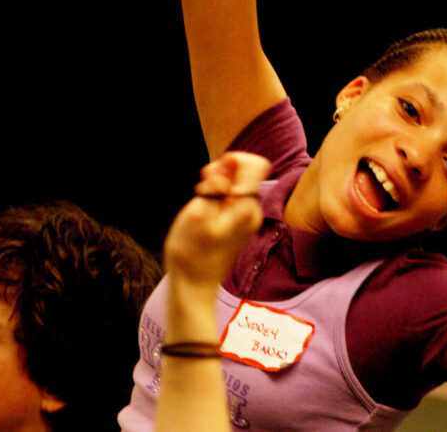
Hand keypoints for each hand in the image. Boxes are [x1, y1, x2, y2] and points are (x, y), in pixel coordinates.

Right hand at [164, 152, 270, 287]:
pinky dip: (218, 197)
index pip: (255, 165)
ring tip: (201, 199)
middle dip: (223, 172)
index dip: (233, 161)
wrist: (193, 285)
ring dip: (218, 185)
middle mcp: (252, 211)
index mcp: (247, 207)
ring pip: (237, 185)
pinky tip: (204, 209)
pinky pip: (232, 199)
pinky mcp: (238, 225)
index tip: (213, 173)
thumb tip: (227, 170)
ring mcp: (247, 219)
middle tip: (203, 186)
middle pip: (245, 173)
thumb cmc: (191, 253)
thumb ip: (215, 186)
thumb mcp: (197, 212)